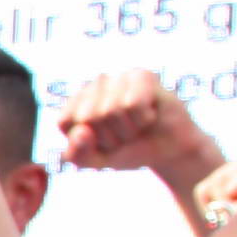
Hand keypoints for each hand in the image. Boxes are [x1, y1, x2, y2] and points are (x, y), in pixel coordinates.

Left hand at [53, 69, 218, 182]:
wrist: (170, 150)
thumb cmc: (129, 151)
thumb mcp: (98, 161)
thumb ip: (78, 154)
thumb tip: (81, 131)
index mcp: (75, 104)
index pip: (66, 121)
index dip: (87, 140)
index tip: (103, 143)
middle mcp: (93, 86)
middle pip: (89, 116)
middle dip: (109, 136)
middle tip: (124, 135)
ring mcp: (117, 78)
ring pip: (112, 110)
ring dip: (129, 129)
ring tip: (137, 126)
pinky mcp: (140, 75)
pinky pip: (133, 103)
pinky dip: (143, 118)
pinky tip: (149, 115)